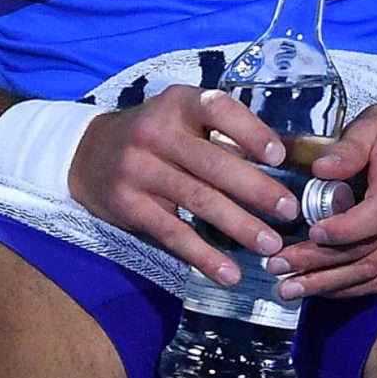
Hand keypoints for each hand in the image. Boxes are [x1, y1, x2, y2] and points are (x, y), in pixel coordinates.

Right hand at [69, 85, 302, 288]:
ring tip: (270, 246)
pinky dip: (204, 256)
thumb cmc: (153, 137)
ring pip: (198, 200)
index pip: (218, 109)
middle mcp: (156, 132)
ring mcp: (140, 169)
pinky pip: (173, 233)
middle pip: (213, 163)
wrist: (87, 154)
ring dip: (239, 226)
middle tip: (289, 211)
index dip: (250, 131)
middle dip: (256, 189)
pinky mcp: (130, 205)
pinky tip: (228, 273)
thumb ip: (221, 132)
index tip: (278, 156)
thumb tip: (285, 159)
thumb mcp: (180, 118)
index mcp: (178, 104)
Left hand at [268, 94, 376, 301]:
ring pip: (375, 272)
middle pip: (369, 253)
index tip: (311, 233)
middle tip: (279, 267)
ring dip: (330, 284)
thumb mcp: (373, 123)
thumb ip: (347, 149)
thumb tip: (320, 170)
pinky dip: (351, 287)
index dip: (343, 231)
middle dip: (319, 265)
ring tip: (291, 288)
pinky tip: (321, 289)